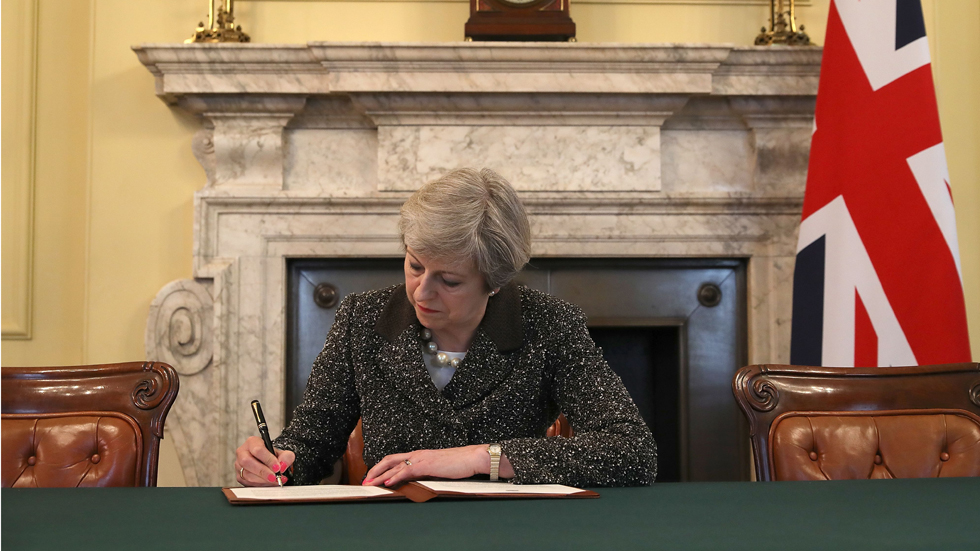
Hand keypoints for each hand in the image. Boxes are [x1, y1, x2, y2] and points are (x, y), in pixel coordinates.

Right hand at [234, 436, 294, 485]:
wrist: (268, 462)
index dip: (268, 460)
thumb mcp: (283, 453)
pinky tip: (269, 484)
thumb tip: (282, 466)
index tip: (277, 467)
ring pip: (247, 474)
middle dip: (263, 472)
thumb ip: (286, 457)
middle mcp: (242, 452)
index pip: (258, 450)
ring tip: (275, 481)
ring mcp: (239, 465)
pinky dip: (259, 485)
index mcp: (252, 442)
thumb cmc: (272, 456)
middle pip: (248, 462)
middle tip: (275, 477)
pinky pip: (247, 483)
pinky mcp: (239, 476)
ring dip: (262, 480)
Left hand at [362, 444, 513, 486]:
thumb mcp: (439, 468)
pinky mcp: (427, 464)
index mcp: (420, 455)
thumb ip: (428, 472)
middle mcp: (418, 454)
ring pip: (395, 465)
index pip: (396, 459)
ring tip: (370, 483)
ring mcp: (421, 458)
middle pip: (390, 459)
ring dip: (380, 475)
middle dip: (375, 470)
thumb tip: (419, 480)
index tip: (373, 476)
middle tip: (365, 481)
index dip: (383, 467)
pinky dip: (395, 477)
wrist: (473, 457)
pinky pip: (406, 471)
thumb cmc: (460, 463)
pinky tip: (388, 483)